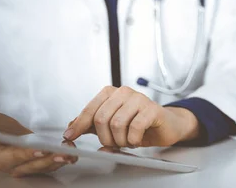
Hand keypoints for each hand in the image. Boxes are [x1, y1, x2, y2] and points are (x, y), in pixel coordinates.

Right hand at [0, 113, 75, 176]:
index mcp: (0, 155)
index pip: (15, 156)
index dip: (28, 153)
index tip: (41, 150)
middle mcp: (12, 165)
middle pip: (33, 165)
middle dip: (50, 159)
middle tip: (64, 153)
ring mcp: (23, 167)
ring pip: (43, 167)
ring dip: (59, 160)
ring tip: (72, 154)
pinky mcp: (33, 164)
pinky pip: (47, 165)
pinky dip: (59, 160)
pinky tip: (70, 155)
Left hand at [64, 86, 200, 147]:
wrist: (165, 126)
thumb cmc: (139, 124)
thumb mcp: (111, 125)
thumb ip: (91, 124)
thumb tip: (70, 127)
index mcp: (111, 93)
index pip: (90, 109)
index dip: (79, 125)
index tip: (70, 136)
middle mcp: (124, 92)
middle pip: (101, 118)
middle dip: (105, 138)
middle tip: (113, 143)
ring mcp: (139, 98)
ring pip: (117, 124)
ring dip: (121, 140)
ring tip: (127, 141)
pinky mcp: (152, 108)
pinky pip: (135, 127)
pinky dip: (134, 139)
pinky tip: (137, 139)